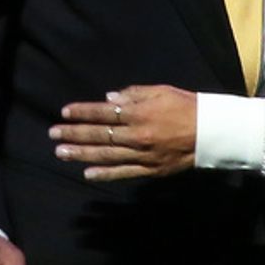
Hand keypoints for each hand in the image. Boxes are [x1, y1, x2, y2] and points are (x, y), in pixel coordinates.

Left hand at [51, 84, 196, 181]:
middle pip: (100, 134)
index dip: (83, 112)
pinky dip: (105, 173)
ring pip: (106, 155)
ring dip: (81, 153)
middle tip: (53, 133)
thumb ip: (135, 94)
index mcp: (140, 113)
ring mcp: (143, 154)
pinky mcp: (150, 169)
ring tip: (61, 152)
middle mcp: (138, 135)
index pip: (104, 112)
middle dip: (74, 133)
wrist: (212, 131)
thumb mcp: (162, 91)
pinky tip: (87, 173)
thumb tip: (109, 99)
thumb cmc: (187, 106)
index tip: (65, 112)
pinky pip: (123, 172)